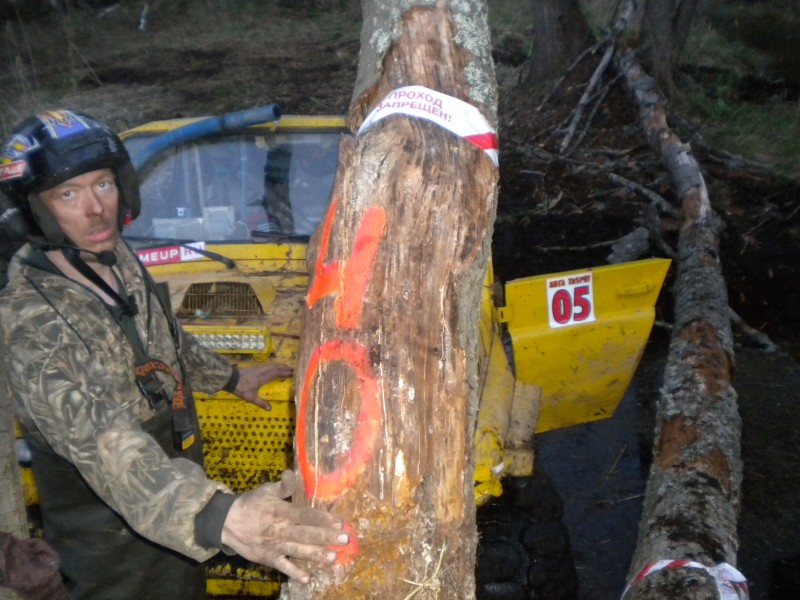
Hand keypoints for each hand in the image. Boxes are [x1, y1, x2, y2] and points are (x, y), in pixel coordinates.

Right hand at [220, 471, 347, 582]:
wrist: (226, 523)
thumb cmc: (250, 504)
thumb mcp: (266, 490)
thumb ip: (283, 485)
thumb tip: (292, 473)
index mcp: (280, 511)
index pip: (304, 515)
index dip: (322, 519)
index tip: (338, 522)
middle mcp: (279, 530)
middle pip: (305, 534)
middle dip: (325, 537)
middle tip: (344, 540)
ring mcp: (274, 546)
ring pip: (298, 551)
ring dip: (315, 555)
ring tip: (332, 558)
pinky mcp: (268, 558)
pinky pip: (283, 566)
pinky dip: (294, 572)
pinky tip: (307, 578)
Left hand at [234, 362, 292, 409]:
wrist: (230, 378)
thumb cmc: (242, 388)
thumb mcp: (251, 397)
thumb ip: (261, 403)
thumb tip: (270, 409)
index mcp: (264, 377)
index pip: (277, 373)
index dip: (285, 372)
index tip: (292, 373)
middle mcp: (263, 371)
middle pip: (275, 367)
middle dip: (284, 368)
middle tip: (291, 369)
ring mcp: (258, 367)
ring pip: (271, 364)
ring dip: (279, 365)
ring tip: (284, 367)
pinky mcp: (254, 367)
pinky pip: (266, 364)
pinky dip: (272, 365)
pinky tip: (272, 367)